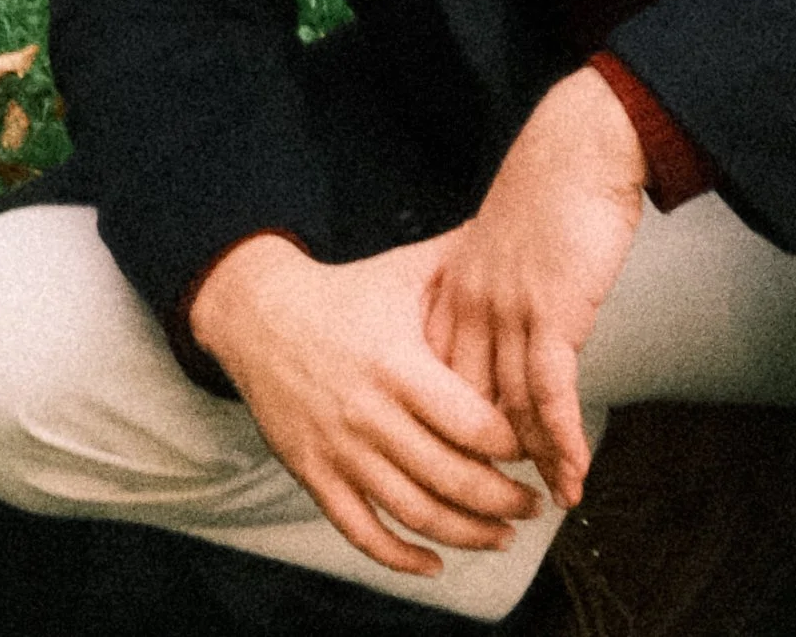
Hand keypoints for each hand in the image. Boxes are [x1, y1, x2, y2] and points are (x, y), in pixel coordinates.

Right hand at [188, 231, 535, 578]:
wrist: (260, 316)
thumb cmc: (345, 294)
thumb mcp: (401, 271)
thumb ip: (457, 260)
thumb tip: (508, 233)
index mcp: (397, 363)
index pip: (470, 422)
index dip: (512, 444)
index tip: (536, 445)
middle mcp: (369, 413)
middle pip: (450, 477)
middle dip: (503, 499)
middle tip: (533, 503)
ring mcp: (340, 450)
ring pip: (414, 512)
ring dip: (467, 534)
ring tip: (502, 535)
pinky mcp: (314, 474)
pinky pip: (361, 531)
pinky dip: (400, 557)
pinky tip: (435, 562)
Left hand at [425, 67, 645, 507]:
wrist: (579, 146)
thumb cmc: (549, 189)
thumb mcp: (503, 243)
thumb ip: (493, 283)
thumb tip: (502, 321)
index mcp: (453, 286)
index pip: (441, 374)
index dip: (451, 423)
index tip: (464, 461)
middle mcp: (471, 305)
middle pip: (469, 402)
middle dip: (485, 457)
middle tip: (504, 501)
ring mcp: (508, 314)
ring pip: (513, 408)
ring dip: (534, 463)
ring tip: (548, 503)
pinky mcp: (550, 316)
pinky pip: (552, 397)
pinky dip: (564, 443)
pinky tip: (574, 476)